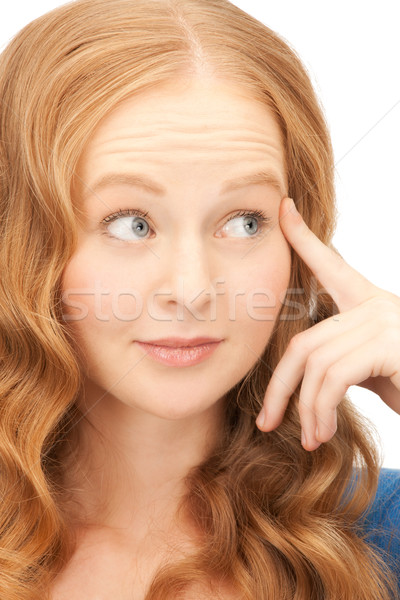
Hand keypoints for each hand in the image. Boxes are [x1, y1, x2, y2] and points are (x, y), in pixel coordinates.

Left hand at [256, 196, 399, 450]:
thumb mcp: (375, 370)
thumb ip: (344, 360)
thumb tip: (311, 378)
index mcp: (371, 303)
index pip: (331, 264)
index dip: (303, 238)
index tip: (283, 209)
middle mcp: (376, 305)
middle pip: (304, 341)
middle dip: (279, 386)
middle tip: (266, 420)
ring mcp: (384, 321)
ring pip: (315, 363)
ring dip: (306, 408)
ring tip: (310, 438)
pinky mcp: (389, 342)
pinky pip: (333, 376)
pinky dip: (320, 409)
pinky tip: (323, 432)